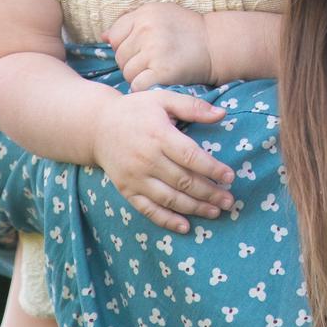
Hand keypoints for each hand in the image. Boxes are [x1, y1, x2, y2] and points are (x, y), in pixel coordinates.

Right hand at [90, 88, 234, 232]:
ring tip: (215, 212)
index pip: (190, 156)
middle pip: (183, 181)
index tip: (230, 177)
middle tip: (229, 201)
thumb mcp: (163, 99)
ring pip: (169, 198)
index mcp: (158, 135)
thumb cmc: (136, 110)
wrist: (96, 127)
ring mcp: (135, 177)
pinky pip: (148, 209)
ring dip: (194, 208)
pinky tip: (185, 227)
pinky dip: (167, 220)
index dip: (212, 169)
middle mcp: (146, 159)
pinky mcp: (126, 190)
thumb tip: (222, 114)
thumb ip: (192, 106)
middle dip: (209, 193)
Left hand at [106, 3, 212, 91]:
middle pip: (120, 57)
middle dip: (132, 63)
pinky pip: (137, 85)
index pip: (115, 36)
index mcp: (145, 13)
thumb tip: (103, 37)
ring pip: (127, 72)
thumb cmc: (188, 30)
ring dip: (139, 77)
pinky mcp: (162, 71)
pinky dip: (145, 88)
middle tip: (152, 63)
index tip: (141, 50)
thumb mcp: (161, 14)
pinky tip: (157, 82)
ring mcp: (154, 50)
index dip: (125, 47)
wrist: (217, 45)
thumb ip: (132, 22)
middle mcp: (147, 29)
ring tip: (157, 72)